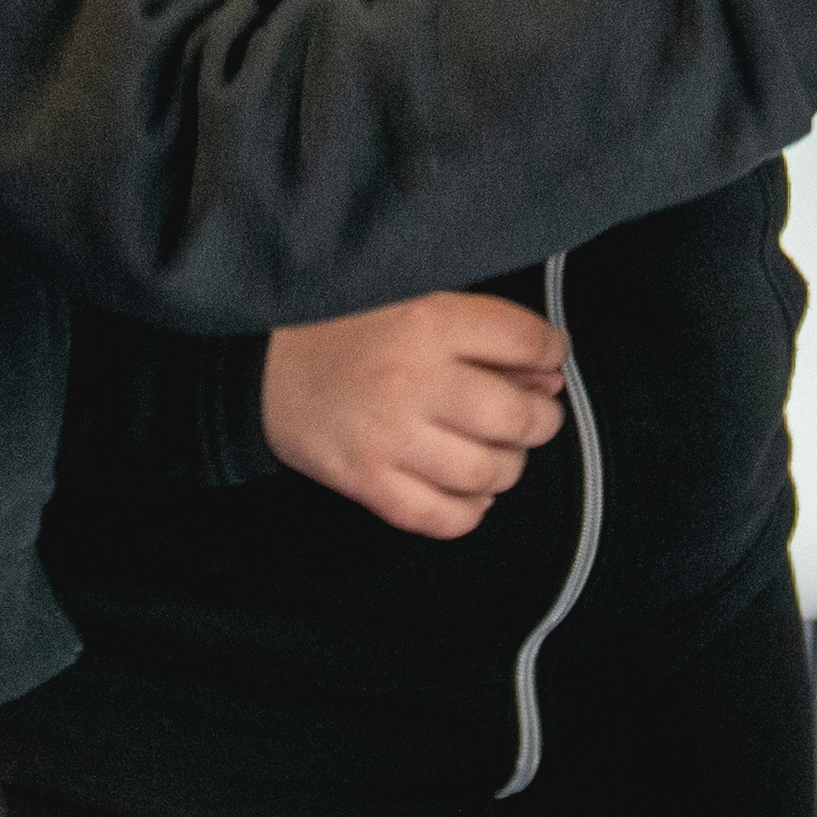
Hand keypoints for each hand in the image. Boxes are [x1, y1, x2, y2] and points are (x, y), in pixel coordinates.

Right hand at [260, 291, 567, 538]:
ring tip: (497, 450)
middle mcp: (413, 381)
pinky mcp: (366, 483)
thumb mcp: (416, 300)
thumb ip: (484, 330)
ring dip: (508, 466)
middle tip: (533, 415)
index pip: (526, 342)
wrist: (263, 366)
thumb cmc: (346, 327)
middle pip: (517, 417)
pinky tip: (468, 489)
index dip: (553, 353)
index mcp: (428, 323)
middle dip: (541, 419)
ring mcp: (389, 439)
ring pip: (487, 472)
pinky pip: (440, 517)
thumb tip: (548, 373)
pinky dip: (469, 510)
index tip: (549, 359)